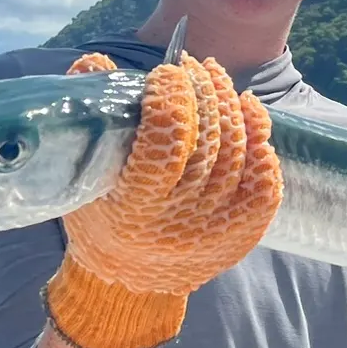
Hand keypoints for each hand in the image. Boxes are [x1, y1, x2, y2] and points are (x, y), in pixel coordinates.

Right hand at [41, 50, 282, 347]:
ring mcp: (215, 232)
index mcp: (133, 209)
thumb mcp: (82, 174)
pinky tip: (251, 112)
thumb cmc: (99, 219)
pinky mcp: (241, 235)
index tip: (166, 73)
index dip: (172, 99)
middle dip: (204, 94)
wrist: (126, 284)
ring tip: (218, 78)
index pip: (166, 144)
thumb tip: (99, 63)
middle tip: (195, 67)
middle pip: (209, 144)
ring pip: (238, 157)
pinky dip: (260, 142)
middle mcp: (178, 224)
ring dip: (231, 107)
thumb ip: (91, 118)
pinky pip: (264, 183)